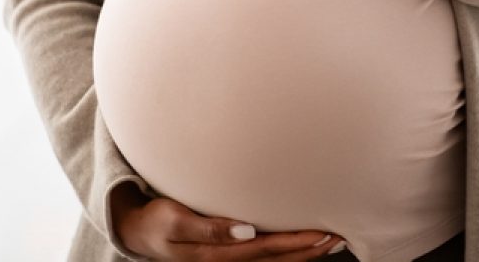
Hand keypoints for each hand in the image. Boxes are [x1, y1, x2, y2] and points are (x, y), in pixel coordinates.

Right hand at [110, 181, 345, 260]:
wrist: (140, 232)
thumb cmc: (159, 221)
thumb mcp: (177, 221)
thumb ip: (209, 227)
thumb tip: (247, 231)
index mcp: (219, 255)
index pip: (266, 250)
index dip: (295, 244)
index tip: (321, 233)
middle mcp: (229, 261)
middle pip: (276, 260)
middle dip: (308, 250)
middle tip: (338, 236)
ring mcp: (229, 259)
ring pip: (273, 261)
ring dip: (302, 253)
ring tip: (329, 240)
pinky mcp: (228, 252)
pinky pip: (263, 256)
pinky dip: (285, 252)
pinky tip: (300, 244)